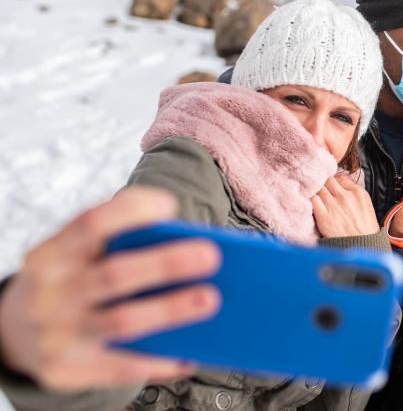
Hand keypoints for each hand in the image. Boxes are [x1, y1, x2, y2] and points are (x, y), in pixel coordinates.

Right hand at [0, 187, 221, 390]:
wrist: (15, 331)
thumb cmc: (69, 280)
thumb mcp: (74, 254)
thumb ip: (116, 240)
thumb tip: (184, 240)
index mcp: (51, 254)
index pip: (89, 224)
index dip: (130, 212)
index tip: (171, 205)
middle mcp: (49, 292)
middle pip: (114, 275)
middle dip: (165, 264)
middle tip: (211, 256)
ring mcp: (55, 334)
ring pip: (122, 321)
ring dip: (170, 311)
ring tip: (210, 299)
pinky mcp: (66, 370)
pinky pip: (119, 367)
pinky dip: (157, 361)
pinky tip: (190, 355)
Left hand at [312, 175, 379, 237]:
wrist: (361, 248)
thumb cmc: (365, 230)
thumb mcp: (367, 206)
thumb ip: (355, 194)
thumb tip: (342, 187)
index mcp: (358, 193)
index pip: (341, 178)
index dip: (335, 182)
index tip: (332, 187)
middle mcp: (345, 196)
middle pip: (328, 180)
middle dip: (324, 185)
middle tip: (322, 191)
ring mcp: (333, 205)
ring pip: (319, 188)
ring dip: (317, 192)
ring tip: (317, 198)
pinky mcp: (323, 216)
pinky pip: (313, 200)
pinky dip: (312, 201)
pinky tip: (313, 206)